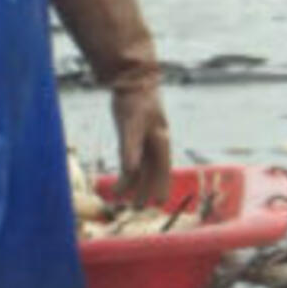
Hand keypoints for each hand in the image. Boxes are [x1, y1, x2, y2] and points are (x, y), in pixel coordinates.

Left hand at [111, 81, 171, 208]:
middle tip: (136, 208)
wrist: (132, 79)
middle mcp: (156, 143)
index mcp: (160, 141)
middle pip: (154, 172)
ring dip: (136, 183)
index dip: (161, 187)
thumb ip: (130, 148)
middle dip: (147, 190)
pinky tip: (123, 178)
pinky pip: (134, 158)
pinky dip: (129, 170)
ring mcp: (146, 139)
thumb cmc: (134, 100)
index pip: (163, 170)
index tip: (157, 204)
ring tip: (124, 199)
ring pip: (144, 167)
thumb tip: (131, 171)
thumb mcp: (131, 124)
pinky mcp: (135, 135)